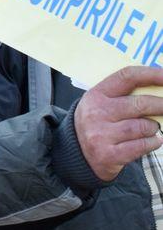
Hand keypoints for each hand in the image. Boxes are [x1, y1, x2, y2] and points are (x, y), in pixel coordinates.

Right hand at [75, 66, 162, 180]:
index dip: (150, 74)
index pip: (126, 77)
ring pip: (143, 126)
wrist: (75, 154)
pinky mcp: (109, 155)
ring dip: (153, 127)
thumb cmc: (96, 124)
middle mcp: (96, 113)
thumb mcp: (99, 104)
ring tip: (150, 128)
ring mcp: (101, 135)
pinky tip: (152, 140)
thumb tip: (157, 89)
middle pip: (140, 104)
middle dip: (161, 105)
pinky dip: (153, 142)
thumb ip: (122, 96)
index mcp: (96, 96)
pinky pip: (142, 145)